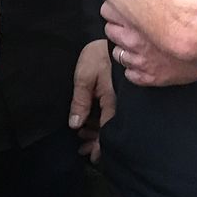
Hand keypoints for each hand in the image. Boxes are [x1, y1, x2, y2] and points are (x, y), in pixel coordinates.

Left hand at [68, 38, 114, 161]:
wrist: (118, 39)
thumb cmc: (99, 56)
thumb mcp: (84, 77)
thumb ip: (80, 101)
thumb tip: (75, 125)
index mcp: (112, 104)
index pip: (107, 132)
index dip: (100, 147)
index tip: (92, 158)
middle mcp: (119, 105)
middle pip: (109, 131)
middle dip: (97, 142)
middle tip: (83, 149)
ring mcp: (121, 100)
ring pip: (110, 123)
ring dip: (98, 132)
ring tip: (83, 136)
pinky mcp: (121, 95)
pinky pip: (111, 113)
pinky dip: (101, 121)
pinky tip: (91, 122)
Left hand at [103, 0, 196, 87]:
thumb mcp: (176, 0)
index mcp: (138, 18)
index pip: (107, 9)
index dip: (114, 8)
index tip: (122, 8)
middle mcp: (134, 39)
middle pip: (110, 30)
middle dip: (118, 28)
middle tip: (132, 27)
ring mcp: (140, 60)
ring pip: (117, 53)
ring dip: (126, 49)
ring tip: (141, 45)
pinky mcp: (148, 77)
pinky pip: (130, 73)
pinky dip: (135, 68)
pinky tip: (147, 62)